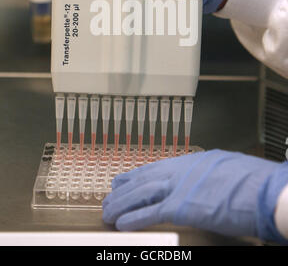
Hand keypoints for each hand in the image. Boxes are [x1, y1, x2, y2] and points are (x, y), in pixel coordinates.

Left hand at [102, 149, 287, 242]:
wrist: (262, 189)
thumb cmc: (250, 180)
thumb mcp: (223, 167)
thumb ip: (204, 173)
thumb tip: (199, 179)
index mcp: (190, 161)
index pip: (155, 167)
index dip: (136, 175)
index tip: (123, 179)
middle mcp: (180, 171)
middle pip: (143, 179)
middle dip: (123, 190)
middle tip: (108, 198)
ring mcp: (179, 187)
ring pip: (141, 194)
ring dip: (121, 204)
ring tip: (108, 212)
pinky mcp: (182, 207)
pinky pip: (151, 212)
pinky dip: (134, 218)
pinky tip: (122, 223)